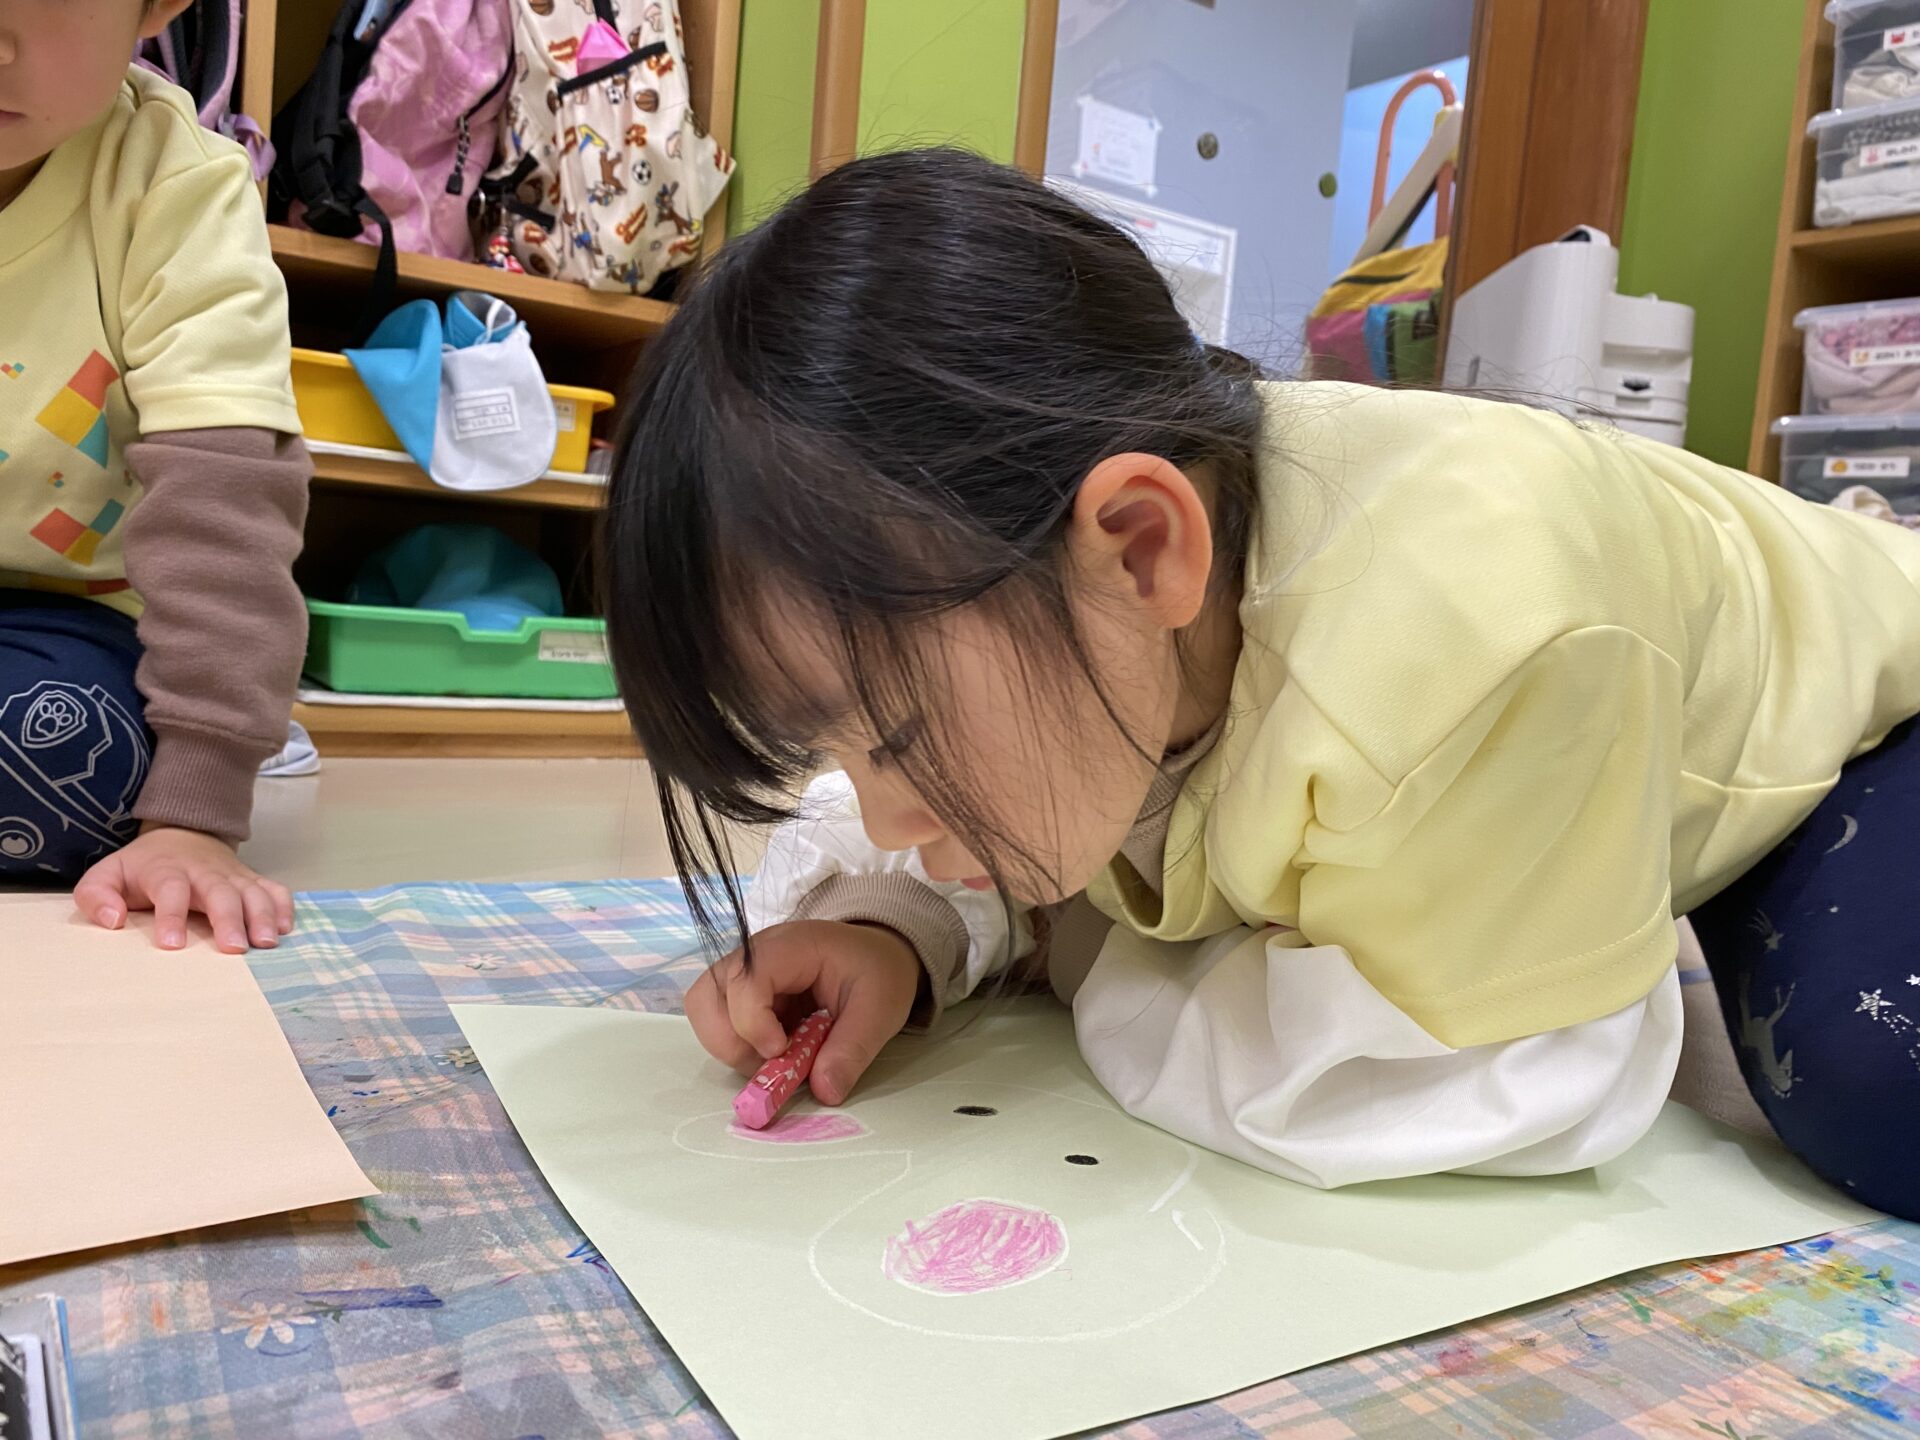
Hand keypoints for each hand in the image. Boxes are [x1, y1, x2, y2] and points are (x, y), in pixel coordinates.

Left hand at [74, 823, 294, 953]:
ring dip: (263, 916)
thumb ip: (96, 896)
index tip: (172, 945)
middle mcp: (204, 871)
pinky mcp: (252, 880)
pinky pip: (275, 890)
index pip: (170, 889)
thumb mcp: (106, 875)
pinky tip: (285, 930)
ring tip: (267, 943)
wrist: (182, 834)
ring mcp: (233, 875)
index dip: (172, 915)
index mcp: (166, 870)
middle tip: (235, 948)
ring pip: (253, 892)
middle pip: (221, 892)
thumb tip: (112, 920)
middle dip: (229, 919)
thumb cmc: (142, 867)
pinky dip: (284, 907)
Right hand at [686, 919, 922, 1104]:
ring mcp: (744, 973)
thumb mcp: (881, 1008)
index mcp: (791, 947)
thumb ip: (853, 1049)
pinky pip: (719, 1022)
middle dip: (732, 1042)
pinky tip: (776, 1049)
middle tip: (773, 1061)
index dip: (752, 1022)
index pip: (745, 978)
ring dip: (732, 1047)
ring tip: (776, 1057)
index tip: (781, 1051)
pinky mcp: (742, 994)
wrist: (876, 955)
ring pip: (705, 1011)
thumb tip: (824, 1092)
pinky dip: (740, 1046)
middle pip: (707, 995)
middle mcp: (756, 955)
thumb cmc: (878, 971)